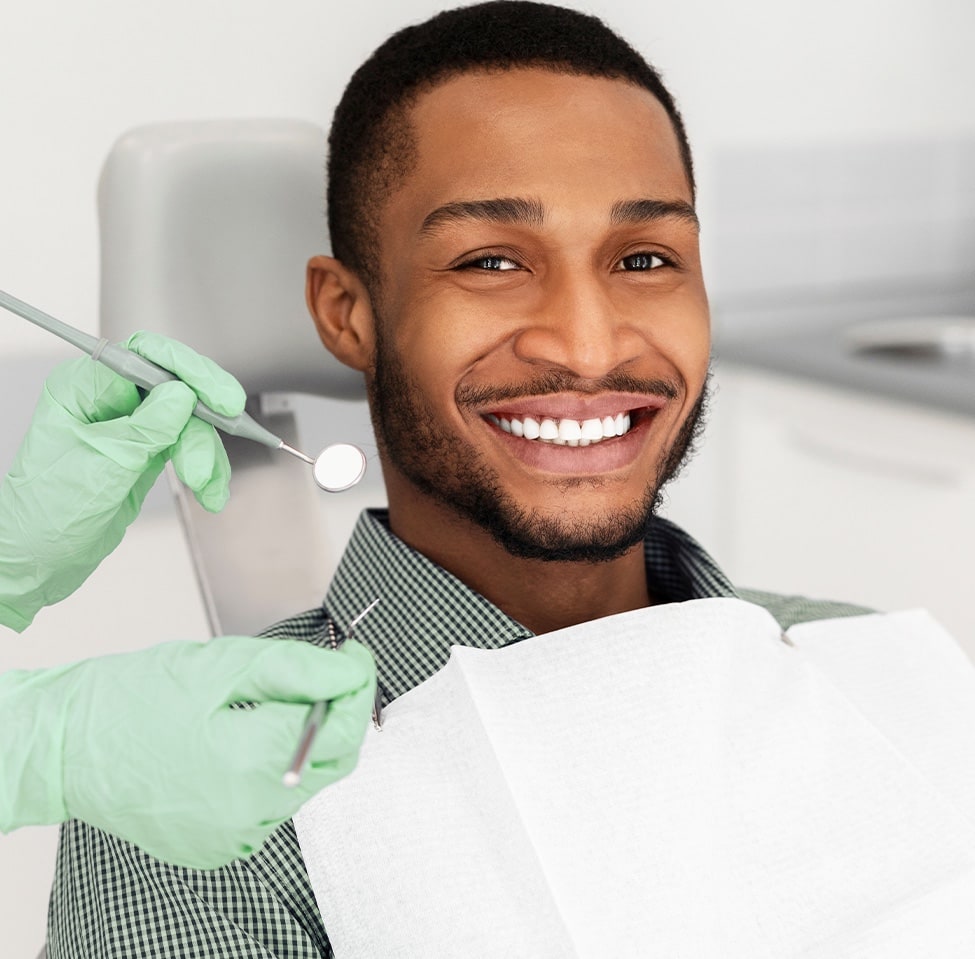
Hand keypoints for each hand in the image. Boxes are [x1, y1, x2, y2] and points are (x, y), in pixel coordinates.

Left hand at [0, 331, 245, 629]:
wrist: (37, 560)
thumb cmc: (46, 514)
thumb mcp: (102, 467)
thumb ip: (146, 428)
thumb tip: (184, 394)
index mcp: (83, 387)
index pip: (147, 357)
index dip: (190, 372)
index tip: (222, 399)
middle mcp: (108, 400)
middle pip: (177, 388)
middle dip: (202, 422)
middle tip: (224, 439)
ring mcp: (130, 425)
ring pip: (190, 422)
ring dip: (206, 454)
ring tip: (205, 486)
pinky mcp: (147, 451)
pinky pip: (189, 447)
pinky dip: (206, 469)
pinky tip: (209, 490)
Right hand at [0, 635, 375, 868]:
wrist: (64, 746)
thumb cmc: (132, 697)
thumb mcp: (224, 665)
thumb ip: (299, 670)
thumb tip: (352, 672)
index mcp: (252, 763)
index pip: (344, 728)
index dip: (359, 685)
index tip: (355, 656)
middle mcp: (249, 813)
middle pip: (333, 761)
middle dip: (339, 714)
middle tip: (325, 674)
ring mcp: (233, 838)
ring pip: (304, 785)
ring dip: (305, 742)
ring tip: (268, 705)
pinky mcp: (218, 848)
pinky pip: (271, 807)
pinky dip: (274, 772)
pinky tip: (242, 742)